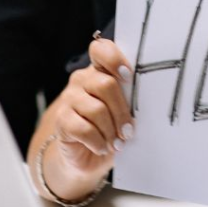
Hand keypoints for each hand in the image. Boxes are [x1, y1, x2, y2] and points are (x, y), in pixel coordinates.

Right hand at [43, 37, 134, 199]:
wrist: (85, 156)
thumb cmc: (110, 128)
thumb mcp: (123, 110)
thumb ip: (130, 97)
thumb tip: (146, 99)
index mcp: (99, 70)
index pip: (101, 49)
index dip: (114, 59)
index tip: (128, 76)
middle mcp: (81, 79)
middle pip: (106, 84)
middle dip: (121, 111)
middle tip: (128, 131)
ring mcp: (69, 98)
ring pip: (97, 109)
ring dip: (111, 131)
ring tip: (117, 143)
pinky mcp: (61, 120)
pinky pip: (84, 129)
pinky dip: (98, 142)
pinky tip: (102, 147)